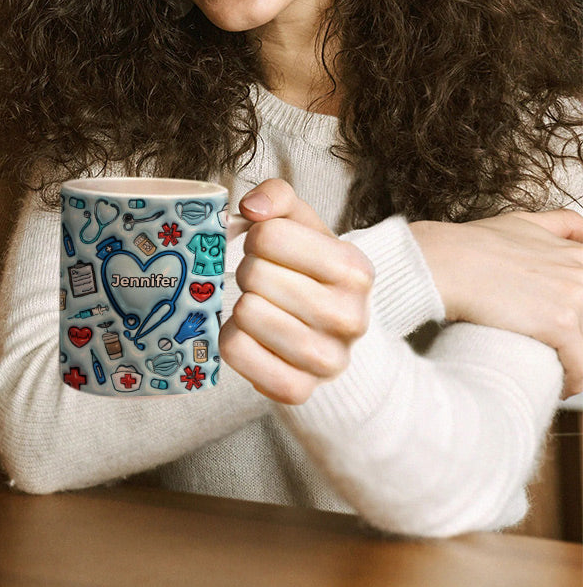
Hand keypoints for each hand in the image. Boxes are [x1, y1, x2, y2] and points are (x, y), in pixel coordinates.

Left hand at [219, 179, 373, 404]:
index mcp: (354, 269)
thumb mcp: (301, 224)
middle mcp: (350, 317)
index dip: (256, 237)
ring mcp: (327, 361)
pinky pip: (235, 352)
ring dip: (240, 305)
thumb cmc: (307, 269)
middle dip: (248, 272)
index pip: (268, 235)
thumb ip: (278, 196)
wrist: (330, 332)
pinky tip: (251, 335)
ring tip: (260, 306)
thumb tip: (251, 207)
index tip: (268, 249)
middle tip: (263, 281)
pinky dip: (231, 339)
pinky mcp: (298, 390)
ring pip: (245, 314)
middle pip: (253, 275)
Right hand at [411, 210, 582, 397]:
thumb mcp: (519, 222)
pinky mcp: (561, 323)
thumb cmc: (469, 245)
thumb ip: (557, 224)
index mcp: (574, 253)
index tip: (567, 322)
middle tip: (558, 346)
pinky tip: (559, 384)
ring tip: (560, 371)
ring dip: (577, 360)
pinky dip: (573, 381)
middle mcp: (580, 272)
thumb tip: (580, 228)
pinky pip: (581, 367)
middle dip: (576, 335)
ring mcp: (574, 297)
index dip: (576, 309)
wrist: (442, 261)